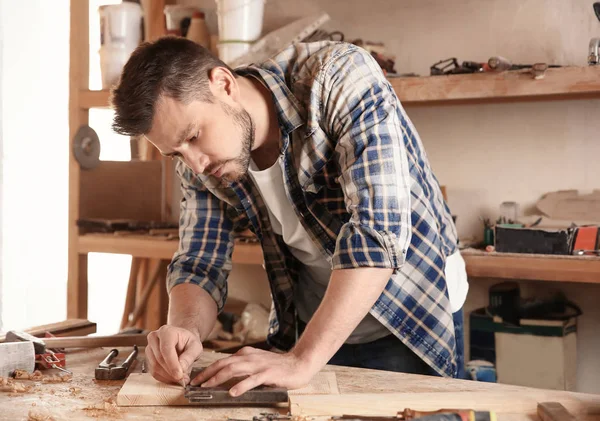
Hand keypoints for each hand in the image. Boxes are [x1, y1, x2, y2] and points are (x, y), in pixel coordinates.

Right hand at [145, 325, 202, 384]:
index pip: (166, 349)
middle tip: (183, 380)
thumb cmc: (189, 342)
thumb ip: (189, 357)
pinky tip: (173, 378)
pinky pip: (153, 372)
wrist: (181, 340)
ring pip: (155, 367)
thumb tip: (182, 369)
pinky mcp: (148, 358)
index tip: (180, 375)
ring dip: (168, 377)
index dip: (172, 364)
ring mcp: (149, 348)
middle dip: (171, 372)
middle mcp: (154, 338)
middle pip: (159, 359)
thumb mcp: (195, 347)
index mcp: (167, 331)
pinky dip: (164, 378)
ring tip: (181, 379)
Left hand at [190, 347, 317, 395]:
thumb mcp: (256, 362)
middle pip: (223, 364)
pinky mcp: (267, 373)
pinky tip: (233, 392)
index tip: (197, 379)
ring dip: (218, 378)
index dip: (208, 370)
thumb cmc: (277, 366)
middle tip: (195, 384)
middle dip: (207, 374)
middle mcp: (249, 357)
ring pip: (233, 369)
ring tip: (207, 387)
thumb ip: (242, 366)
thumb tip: (224, 374)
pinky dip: (241, 386)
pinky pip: (252, 380)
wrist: (299, 362)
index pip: (222, 361)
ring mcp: (258, 365)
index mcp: (245, 354)